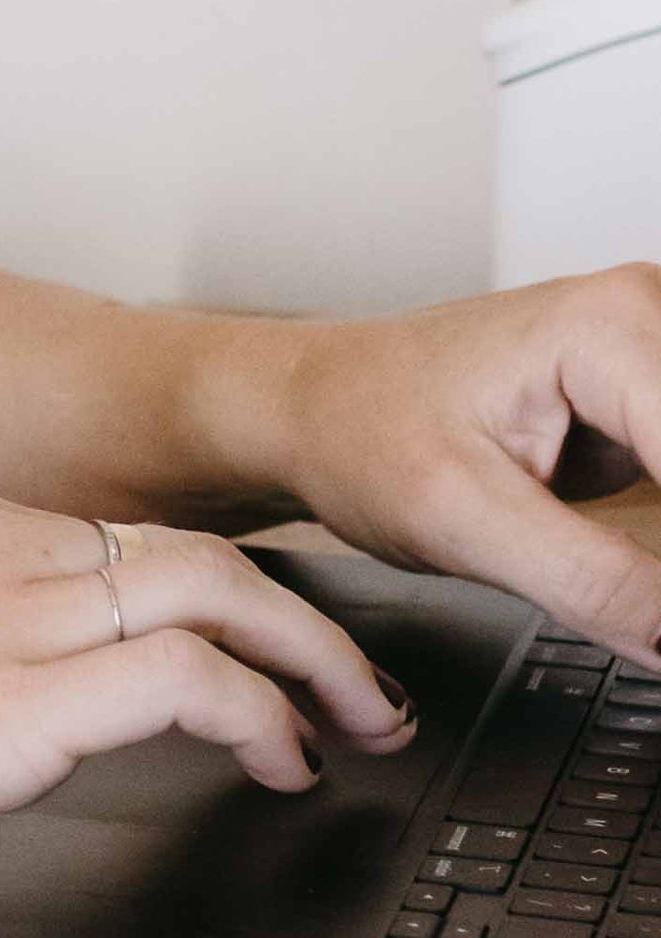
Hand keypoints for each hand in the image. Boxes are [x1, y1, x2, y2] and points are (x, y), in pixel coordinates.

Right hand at [0, 478, 414, 918]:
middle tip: (361, 686)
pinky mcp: (11, 696)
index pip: (123, 541)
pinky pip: (190, 679)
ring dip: (314, 660)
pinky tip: (283, 762)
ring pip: (217, 594)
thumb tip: (13, 720)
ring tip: (359, 723)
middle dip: (303, 618)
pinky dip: (263, 715)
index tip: (272, 652)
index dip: (224, 598)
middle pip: (195, 551)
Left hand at [256, 273, 660, 659]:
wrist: (311, 402)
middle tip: (649, 621)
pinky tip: (641, 572)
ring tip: (636, 600)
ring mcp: (656, 350)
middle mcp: (650, 316)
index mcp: (613, 330)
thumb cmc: (359, 431)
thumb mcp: (464, 521)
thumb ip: (593, 583)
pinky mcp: (655, 395)